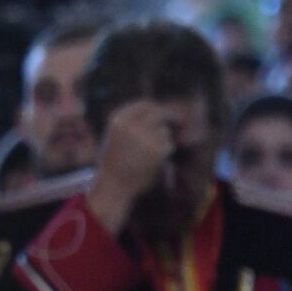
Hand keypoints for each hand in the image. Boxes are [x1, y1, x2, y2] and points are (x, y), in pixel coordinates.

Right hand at [87, 100, 174, 234]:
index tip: (163, 114)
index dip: (156, 109)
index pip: (144, 104)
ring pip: (165, 131)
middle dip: (170, 118)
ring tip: (148, 155)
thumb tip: (156, 112)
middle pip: (159, 113)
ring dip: (163, 140)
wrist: (113, 186)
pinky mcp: (159, 149)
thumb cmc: (113, 163)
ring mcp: (146, 136)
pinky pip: (169, 144)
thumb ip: (131, 123)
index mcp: (118, 119)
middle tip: (178, 124)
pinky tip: (153, 162)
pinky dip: (165, 152)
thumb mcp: (114, 136)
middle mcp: (131, 124)